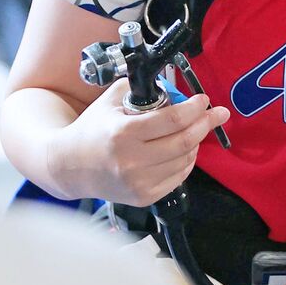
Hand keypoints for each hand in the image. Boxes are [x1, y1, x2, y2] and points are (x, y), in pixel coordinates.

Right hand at [49, 80, 230, 205]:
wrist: (69, 167)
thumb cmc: (91, 130)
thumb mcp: (111, 101)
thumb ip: (140, 90)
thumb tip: (173, 87)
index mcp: (123, 133)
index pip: (172, 120)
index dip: (195, 108)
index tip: (203, 100)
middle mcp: (131, 161)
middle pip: (184, 142)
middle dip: (205, 124)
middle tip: (216, 114)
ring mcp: (138, 182)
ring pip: (184, 160)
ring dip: (196, 142)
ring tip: (196, 130)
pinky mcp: (142, 197)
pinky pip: (178, 177)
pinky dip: (187, 161)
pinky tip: (185, 150)